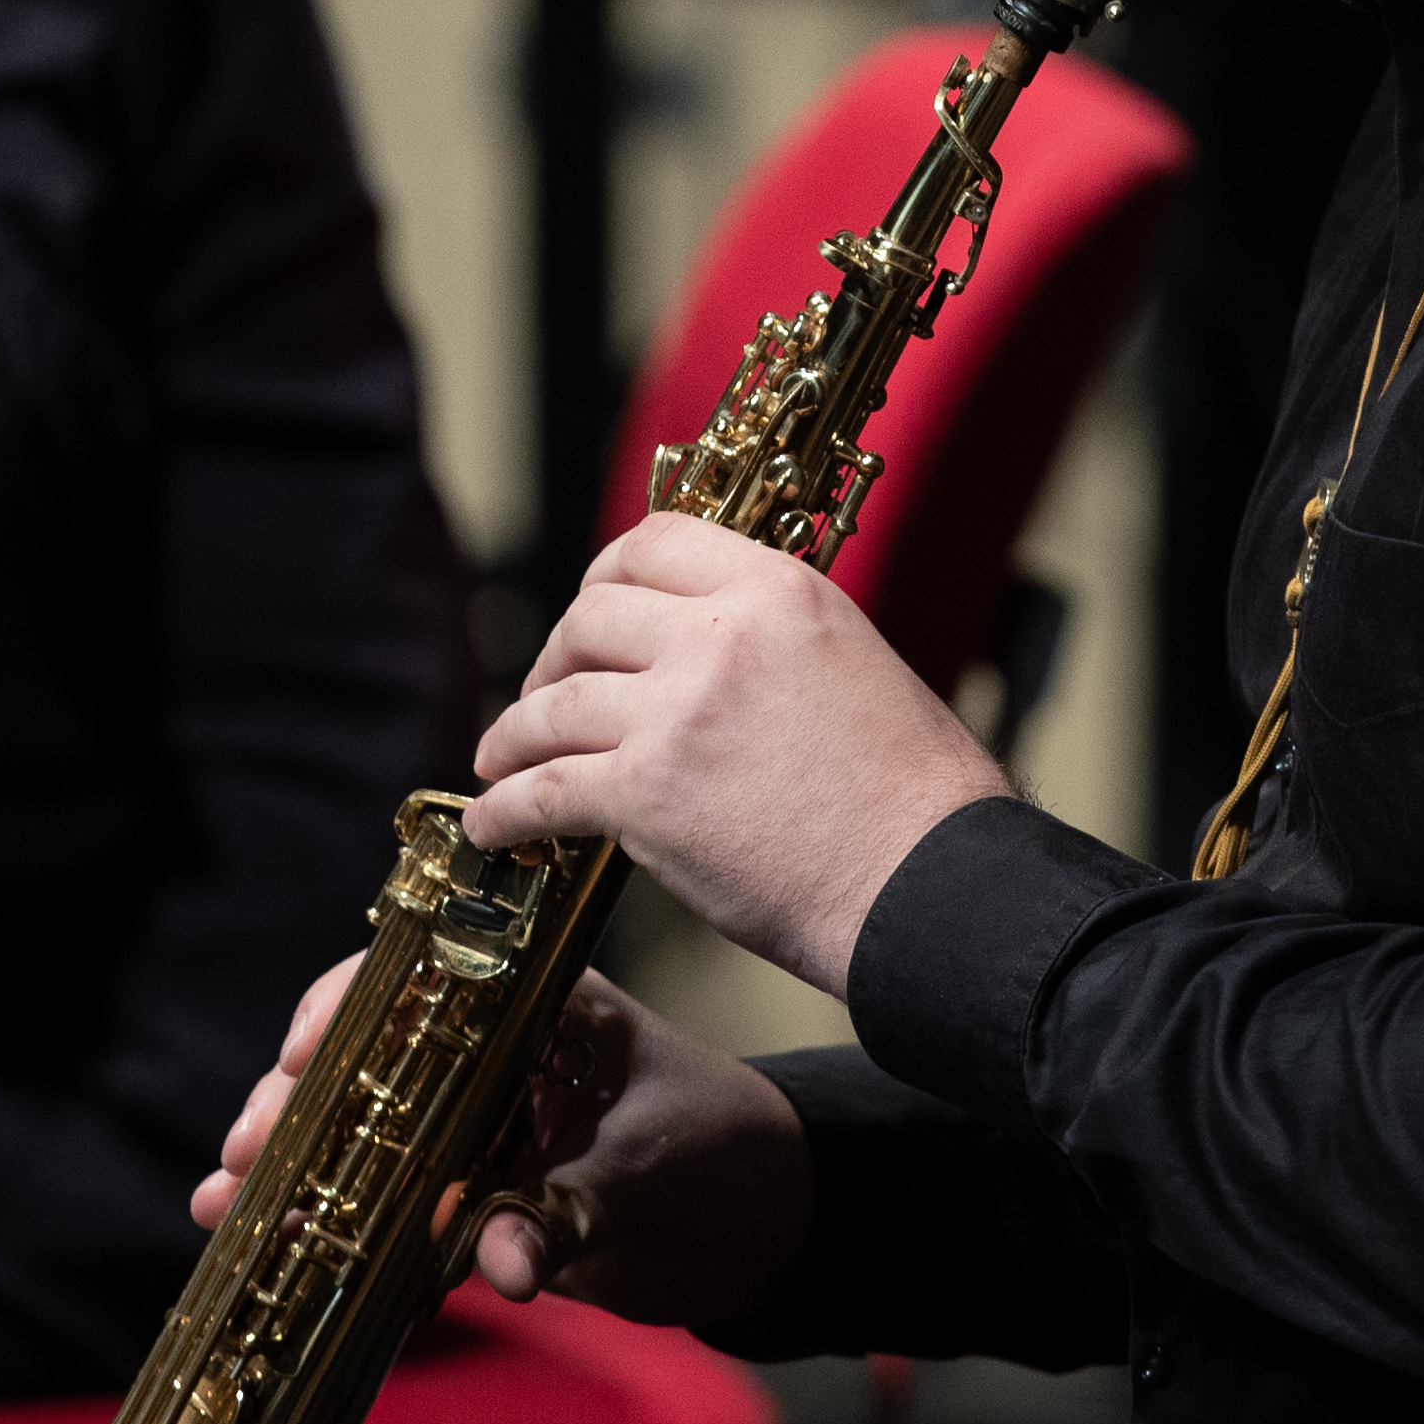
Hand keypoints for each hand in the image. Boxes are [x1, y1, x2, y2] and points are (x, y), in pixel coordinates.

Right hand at [196, 957, 810, 1325]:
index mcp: (534, 1006)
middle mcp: (490, 1054)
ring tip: (222, 1202)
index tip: (297, 1053)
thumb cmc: (719, 1154)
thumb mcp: (642, 1177)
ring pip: (362, 1132)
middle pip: (369, 1058)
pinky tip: (265, 1248)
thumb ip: (566, 1216)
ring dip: (292, 1165)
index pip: (420, 978)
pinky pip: (388, 1206)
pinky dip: (332, 1226)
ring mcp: (474, 1125)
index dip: (346, 1010)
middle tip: (242, 1149)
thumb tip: (501, 1264)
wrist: (764, 1225)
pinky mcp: (472, 1194)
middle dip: (296, 1100)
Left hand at [466, 514, 1010, 999]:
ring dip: (515, 734)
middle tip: (547, 695)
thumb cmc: (910, 795)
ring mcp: (677, 713)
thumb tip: (702, 649)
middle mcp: (721, 635)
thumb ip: (773, 640)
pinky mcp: (648, 795)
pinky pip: (544, 790)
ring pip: (553, 703)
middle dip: (554, 657)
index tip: (588, 612)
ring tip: (503, 759)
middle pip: (590, 615)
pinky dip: (507, 809)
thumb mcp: (854, 662)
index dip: (604, 576)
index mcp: (778, 591)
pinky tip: (495, 824)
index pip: (655, 540)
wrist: (928, 883)